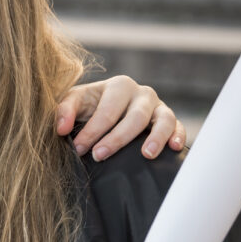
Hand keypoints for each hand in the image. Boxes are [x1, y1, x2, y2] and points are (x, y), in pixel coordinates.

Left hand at [56, 76, 185, 161]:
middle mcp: (141, 93)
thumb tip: (61, 129)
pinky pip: (178, 126)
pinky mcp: (168, 119)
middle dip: (117, 138)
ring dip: (156, 137)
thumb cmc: (88, 105)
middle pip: (134, 116)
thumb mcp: (73, 103)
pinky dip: (179, 135)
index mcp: (118, 86)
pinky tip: (174, 148)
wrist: (104, 107)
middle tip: (99, 156)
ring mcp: (157, 106)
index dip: (92, 130)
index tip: (78, 148)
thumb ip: (64, 111)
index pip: (107, 110)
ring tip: (147, 154)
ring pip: (163, 119)